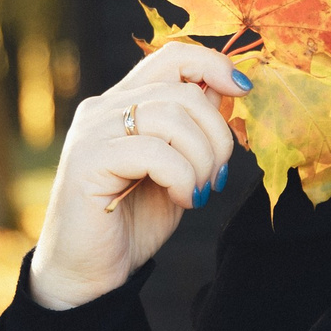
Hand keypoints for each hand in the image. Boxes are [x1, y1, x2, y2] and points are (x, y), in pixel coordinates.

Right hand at [27, 40, 250, 310]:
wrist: (87, 274)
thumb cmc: (131, 222)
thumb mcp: (176, 169)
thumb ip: (192, 131)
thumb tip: (225, 92)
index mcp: (123, 104)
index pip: (172, 57)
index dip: (213, 65)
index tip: (243, 91)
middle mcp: (103, 109)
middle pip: (182, 90)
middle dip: (217, 135)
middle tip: (217, 177)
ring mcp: (92, 132)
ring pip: (172, 117)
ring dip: (202, 159)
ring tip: (199, 192)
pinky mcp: (88, 160)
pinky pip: (155, 152)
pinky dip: (183, 178)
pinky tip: (183, 200)